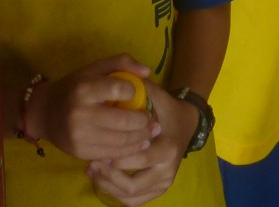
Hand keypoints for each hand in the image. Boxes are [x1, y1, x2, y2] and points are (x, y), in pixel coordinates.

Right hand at [38, 55, 159, 161]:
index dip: (133, 91)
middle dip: (143, 121)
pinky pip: (110, 154)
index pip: (119, 89)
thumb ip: (122, 63)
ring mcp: (79, 135)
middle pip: (123, 121)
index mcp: (85, 88)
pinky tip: (138, 144)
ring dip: (140, 138)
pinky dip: (128, 151)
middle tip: (153, 121)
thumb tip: (147, 72)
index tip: (137, 94)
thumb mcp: (95, 68)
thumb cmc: (75, 86)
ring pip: (120, 141)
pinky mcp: (80, 152)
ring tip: (151, 133)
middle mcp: (80, 113)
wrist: (45, 112)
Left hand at [88, 82, 197, 205]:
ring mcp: (164, 183)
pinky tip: (101, 179)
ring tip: (92, 171)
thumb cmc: (167, 109)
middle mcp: (168, 170)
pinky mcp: (158, 189)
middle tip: (91, 162)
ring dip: (108, 186)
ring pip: (130, 196)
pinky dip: (115, 193)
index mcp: (168, 148)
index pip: (140, 158)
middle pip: (132, 185)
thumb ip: (139, 90)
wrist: (186, 123)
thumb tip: (117, 83)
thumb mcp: (156, 95)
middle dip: (108, 176)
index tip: (99, 150)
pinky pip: (133, 201)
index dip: (118, 158)